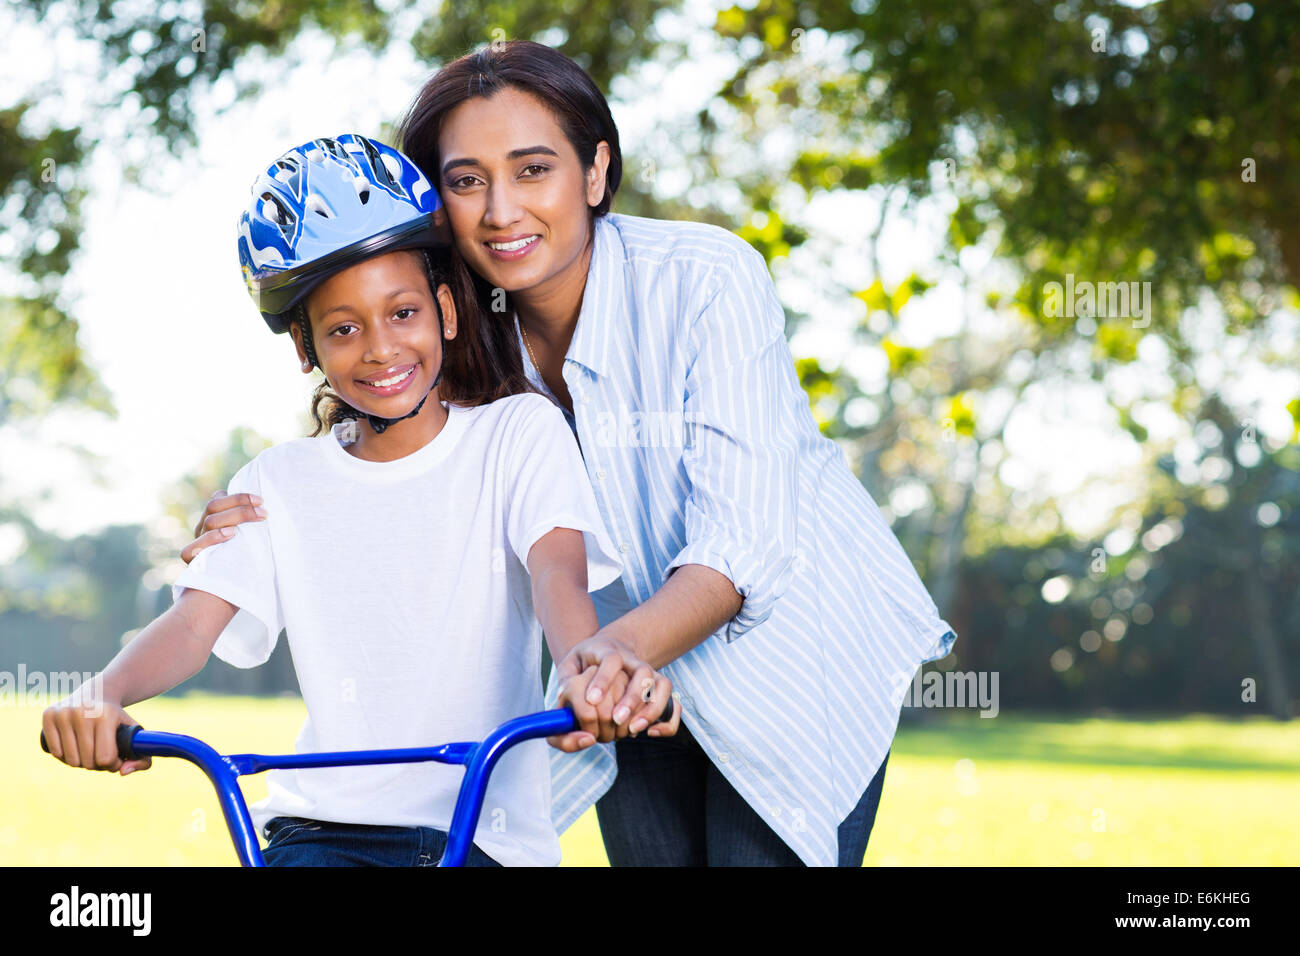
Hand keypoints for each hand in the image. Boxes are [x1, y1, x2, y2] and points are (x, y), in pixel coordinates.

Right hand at [42, 694, 151, 775]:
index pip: (104, 758)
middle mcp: (82, 713)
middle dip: (97, 765)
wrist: (97, 691)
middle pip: (87, 761)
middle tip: (101, 756)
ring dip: (80, 763)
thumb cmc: (117, 718)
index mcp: (105, 716)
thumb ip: (143, 760)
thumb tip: (122, 772)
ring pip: (70, 760)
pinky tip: (75, 747)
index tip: (116, 759)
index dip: (112, 765)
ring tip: (89, 752)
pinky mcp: (48, 715)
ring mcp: (63, 713)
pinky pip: (55, 752)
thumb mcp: (135, 733)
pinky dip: (65, 756)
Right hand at [181, 489, 264, 564]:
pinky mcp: (193, 559)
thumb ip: (249, 525)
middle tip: (264, 512)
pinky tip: (231, 533)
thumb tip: (265, 508)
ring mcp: (197, 543)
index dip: (238, 497)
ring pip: (210, 522)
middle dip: (240, 504)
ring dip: (234, 517)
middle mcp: (202, 529)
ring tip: (255, 518)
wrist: (228, 589)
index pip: (218, 500)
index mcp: (211, 520)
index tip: (261, 500)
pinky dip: (213, 537)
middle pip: (214, 506)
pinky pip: (194, 546)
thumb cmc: (243, 562)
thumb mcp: (247, 540)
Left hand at [553, 633, 679, 743]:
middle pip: (642, 673)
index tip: (592, 700)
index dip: (604, 680)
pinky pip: (673, 703)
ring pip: (662, 685)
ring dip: (651, 709)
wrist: (610, 650)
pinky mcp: (658, 688)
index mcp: (608, 651)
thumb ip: (565, 683)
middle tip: (615, 719)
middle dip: (631, 698)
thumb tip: (565, 703)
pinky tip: (651, 732)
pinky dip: (667, 719)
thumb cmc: (587, 662)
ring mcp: (649, 673)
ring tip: (632, 729)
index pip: (611, 659)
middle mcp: (633, 660)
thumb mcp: (570, 665)